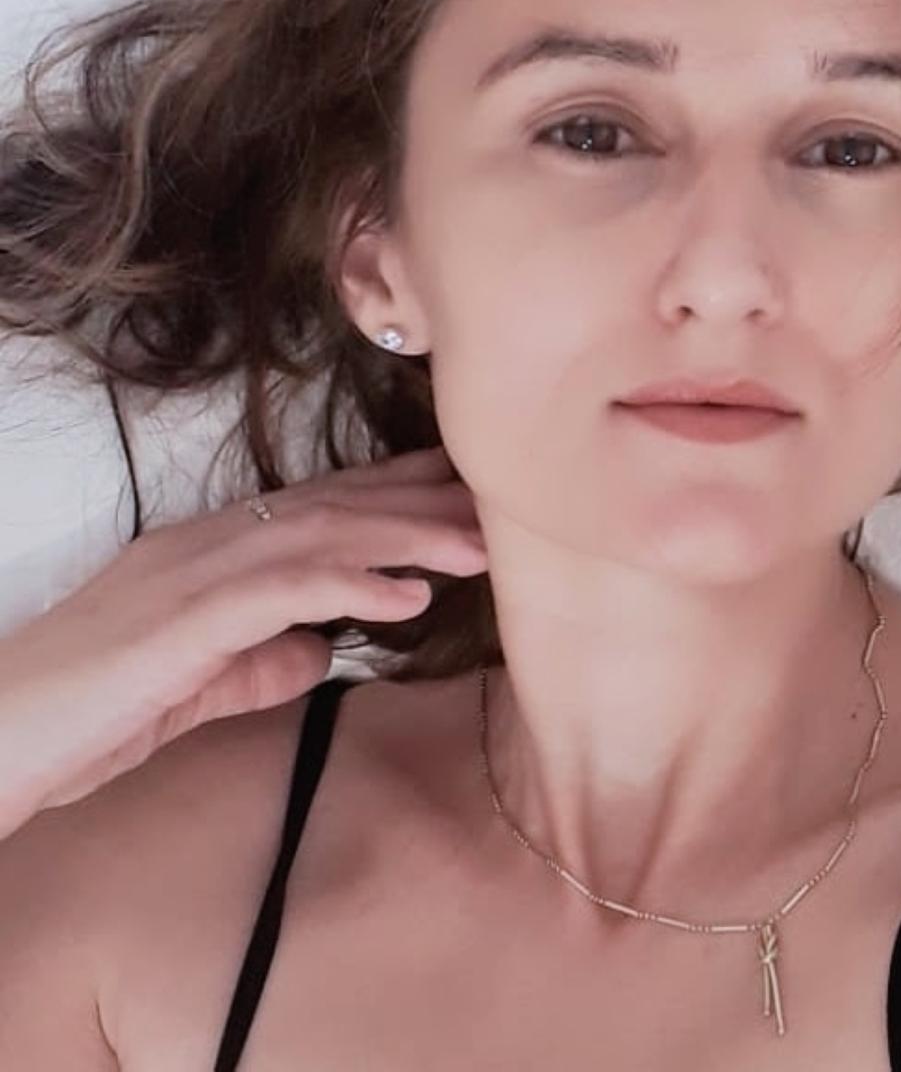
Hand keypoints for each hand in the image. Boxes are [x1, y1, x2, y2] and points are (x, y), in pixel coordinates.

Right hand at [0, 446, 487, 840]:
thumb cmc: (91, 710)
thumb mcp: (200, 682)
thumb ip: (264, 659)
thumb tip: (324, 648)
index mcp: (217, 551)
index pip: (325, 507)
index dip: (401, 495)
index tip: (469, 495)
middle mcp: (212, 543)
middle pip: (339, 505)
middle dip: (425, 502)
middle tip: (504, 505)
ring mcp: (195, 572)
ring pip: (325, 534)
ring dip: (409, 537)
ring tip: (481, 548)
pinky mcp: (184, 617)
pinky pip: (285, 589)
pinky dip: (351, 585)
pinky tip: (408, 597)